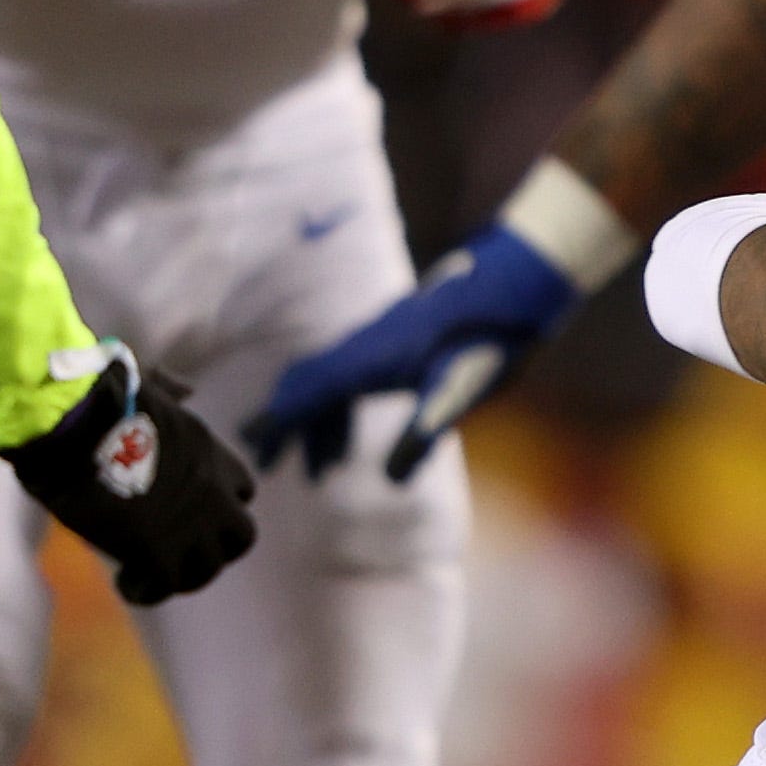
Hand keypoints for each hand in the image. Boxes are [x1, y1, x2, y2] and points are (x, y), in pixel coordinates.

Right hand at [4, 346, 256, 604]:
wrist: (72, 424)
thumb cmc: (93, 400)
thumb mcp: (146, 386)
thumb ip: (170, 392)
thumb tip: (186, 388)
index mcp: (207, 448)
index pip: (243, 487)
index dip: (222, 504)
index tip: (194, 512)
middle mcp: (211, 488)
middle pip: (242, 535)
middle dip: (217, 549)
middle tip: (182, 553)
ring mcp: (189, 522)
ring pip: (209, 568)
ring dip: (182, 575)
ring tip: (148, 572)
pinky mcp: (157, 548)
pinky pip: (165, 586)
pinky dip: (146, 590)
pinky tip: (125, 583)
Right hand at [246, 219, 580, 481]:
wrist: (514, 284)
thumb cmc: (488, 338)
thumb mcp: (459, 392)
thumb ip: (423, 435)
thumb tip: (390, 481)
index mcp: (368, 361)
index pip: (307, 395)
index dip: (276, 424)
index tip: (250, 449)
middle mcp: (362, 347)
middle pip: (305, 385)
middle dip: (284, 426)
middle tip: (268, 466)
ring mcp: (375, 340)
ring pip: (326, 382)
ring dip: (316, 424)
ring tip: (323, 472)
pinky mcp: (392, 340)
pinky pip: (348, 376)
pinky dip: (339, 409)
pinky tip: (355, 436)